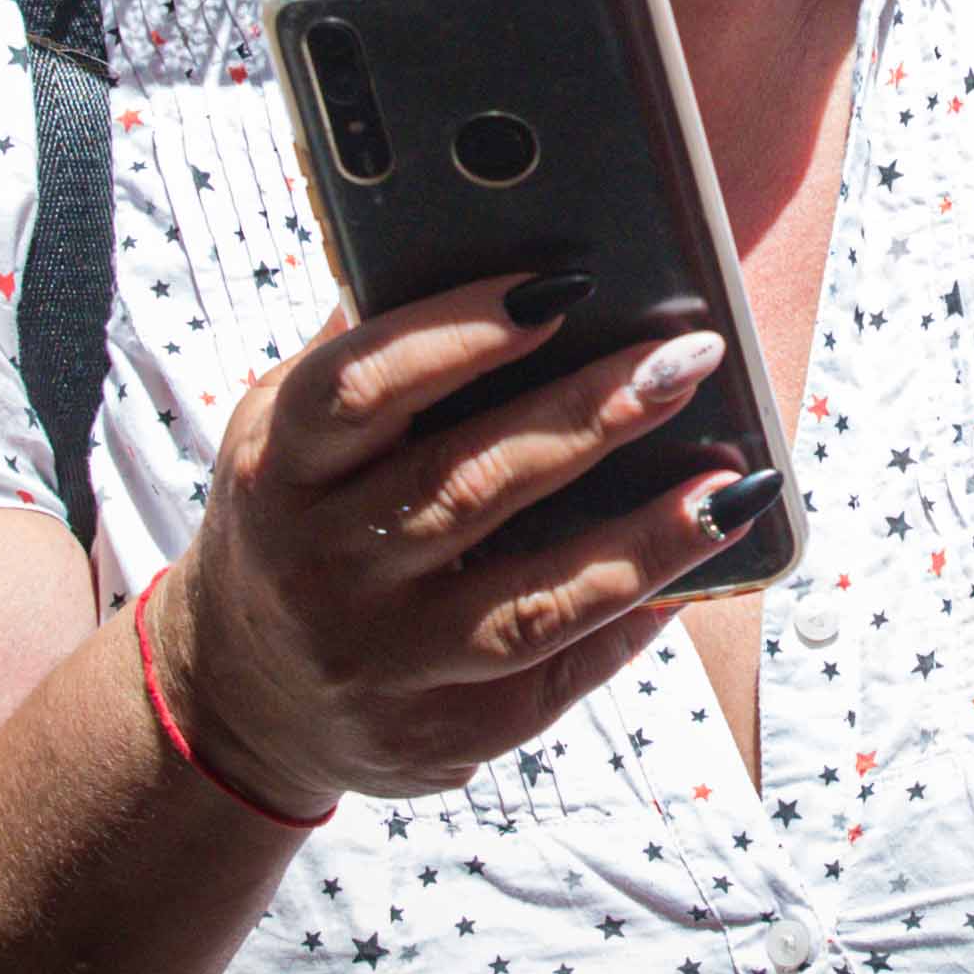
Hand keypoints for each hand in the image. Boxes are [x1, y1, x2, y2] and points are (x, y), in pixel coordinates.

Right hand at [150, 276, 761, 814]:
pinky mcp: (439, 737)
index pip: (360, 388)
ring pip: (531, 601)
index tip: (562, 285)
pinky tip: (702, 563)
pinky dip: (634, 620)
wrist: (240, 700)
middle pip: (470, 484)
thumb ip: (369, 353)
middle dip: (592, 416)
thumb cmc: (297, 517)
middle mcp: (321, 570)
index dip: (459, 333)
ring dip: (645, 539)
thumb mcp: (285, 431)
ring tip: (733, 481)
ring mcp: (381, 664)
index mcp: (277, 470)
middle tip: (687, 360)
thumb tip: (490, 237)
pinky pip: (555, 676)